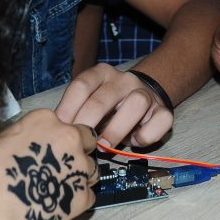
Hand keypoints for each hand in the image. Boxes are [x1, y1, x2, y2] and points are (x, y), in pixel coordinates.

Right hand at [0, 109, 97, 219]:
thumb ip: (24, 139)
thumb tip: (27, 147)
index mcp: (45, 119)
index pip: (65, 124)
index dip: (58, 139)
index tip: (50, 150)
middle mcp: (68, 137)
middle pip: (87, 140)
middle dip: (78, 152)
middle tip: (59, 168)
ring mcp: (78, 167)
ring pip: (92, 169)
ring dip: (79, 177)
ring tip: (56, 189)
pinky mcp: (82, 196)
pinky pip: (89, 195)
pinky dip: (77, 200)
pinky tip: (57, 205)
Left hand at [54, 63, 172, 146]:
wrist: (144, 97)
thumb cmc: (108, 106)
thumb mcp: (90, 101)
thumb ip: (76, 111)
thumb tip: (56, 129)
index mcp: (101, 74)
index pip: (81, 85)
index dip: (68, 108)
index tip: (60, 128)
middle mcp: (124, 80)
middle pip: (104, 98)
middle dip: (89, 122)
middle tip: (80, 141)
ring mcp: (145, 94)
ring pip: (136, 104)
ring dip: (117, 129)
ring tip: (105, 146)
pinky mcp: (163, 110)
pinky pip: (160, 120)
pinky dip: (147, 135)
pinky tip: (134, 142)